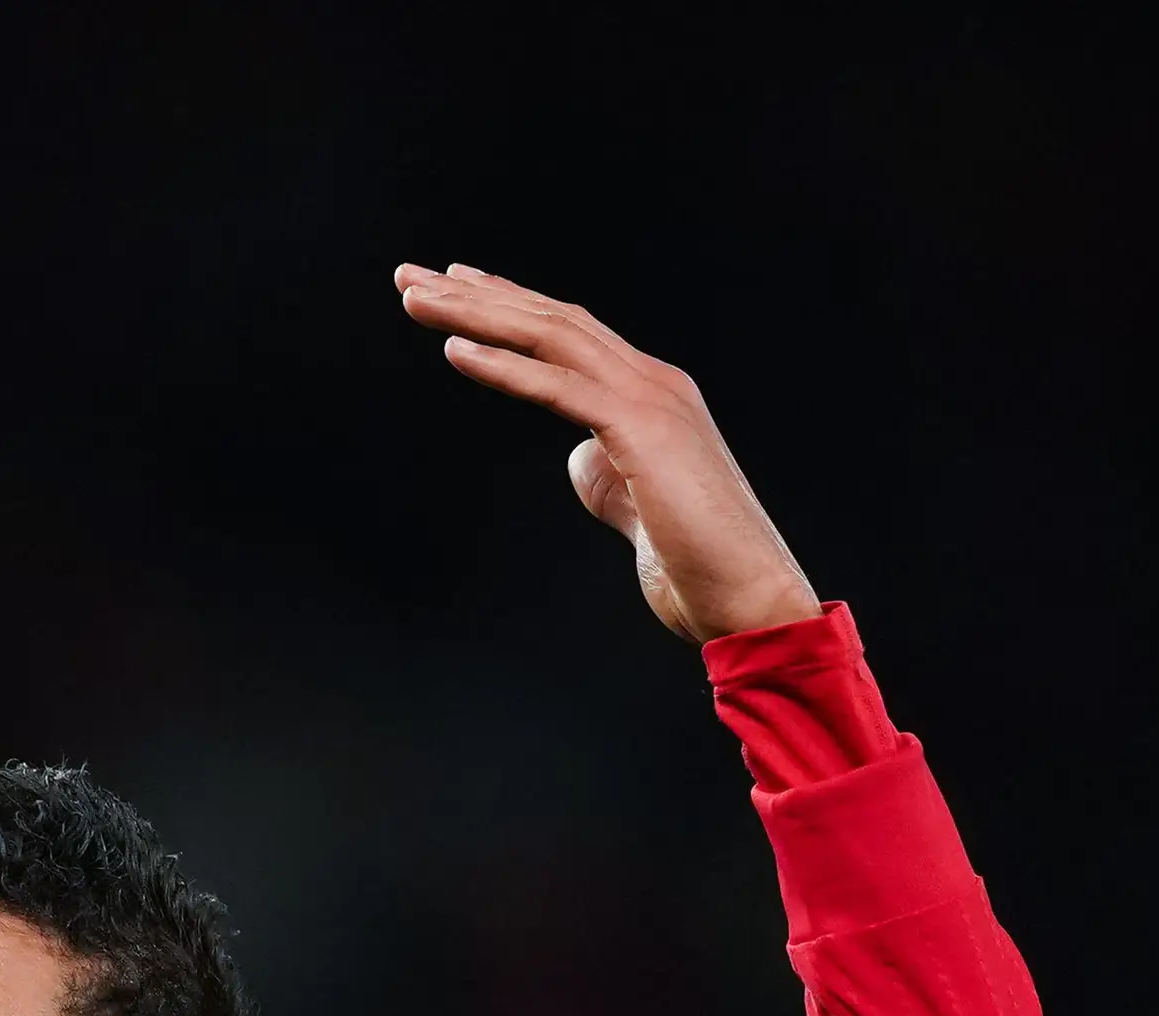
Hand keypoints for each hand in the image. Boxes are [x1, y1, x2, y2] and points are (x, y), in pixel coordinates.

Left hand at [396, 265, 816, 642]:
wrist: (749, 597)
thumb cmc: (696, 565)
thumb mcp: (637, 508)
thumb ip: (607, 473)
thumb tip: (578, 458)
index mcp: (651, 396)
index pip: (569, 333)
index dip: (509, 305)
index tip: (454, 287)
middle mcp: (652, 383)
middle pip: (551, 320)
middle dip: (477, 295)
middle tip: (410, 276)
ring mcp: (650, 401)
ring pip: (550, 337)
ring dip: (477, 313)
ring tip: (416, 297)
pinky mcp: (640, 432)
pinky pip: (558, 387)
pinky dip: (503, 366)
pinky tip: (455, 350)